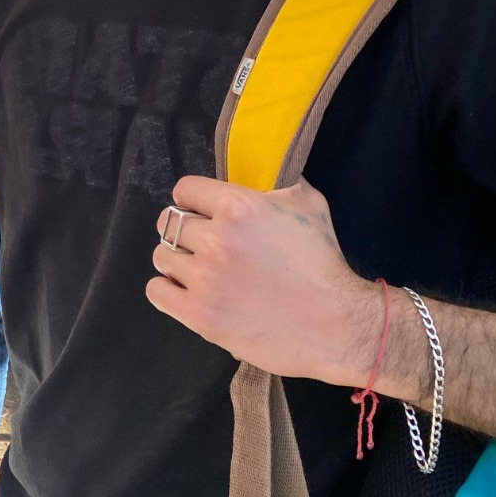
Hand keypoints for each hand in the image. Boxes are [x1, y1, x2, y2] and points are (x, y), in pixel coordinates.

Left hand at [146, 177, 375, 387]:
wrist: (338, 324)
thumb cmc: (324, 264)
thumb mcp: (308, 206)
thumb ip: (276, 186)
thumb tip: (262, 172)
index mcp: (238, 206)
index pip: (185, 190)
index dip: (194, 200)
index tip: (202, 212)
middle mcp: (216, 239)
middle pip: (170, 223)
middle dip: (186, 231)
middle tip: (205, 245)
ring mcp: (205, 278)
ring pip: (162, 256)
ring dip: (177, 261)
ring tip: (200, 271)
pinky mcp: (200, 314)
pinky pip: (156, 291)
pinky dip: (167, 290)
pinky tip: (187, 291)